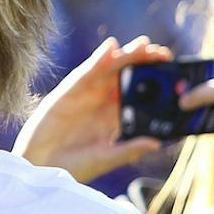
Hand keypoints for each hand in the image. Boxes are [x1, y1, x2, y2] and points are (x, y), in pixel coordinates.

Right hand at [15, 36, 169, 182]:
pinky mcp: (69, 92)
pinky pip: (86, 72)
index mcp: (114, 118)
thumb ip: (130, 148)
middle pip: (126, 76)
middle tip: (163, 53)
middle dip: (143, 63)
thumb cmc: (73, 167)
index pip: (138, 94)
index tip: (172, 75)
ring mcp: (86, 95)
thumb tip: (158, 143)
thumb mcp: (107, 158)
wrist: (41, 168)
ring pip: (110, 70)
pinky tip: (111, 48)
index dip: (153, 83)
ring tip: (144, 44)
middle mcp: (102, 102)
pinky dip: (98, 59)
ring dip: (126, 55)